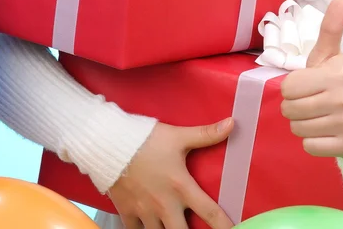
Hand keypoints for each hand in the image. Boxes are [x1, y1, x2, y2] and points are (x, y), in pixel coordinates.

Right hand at [108, 119, 234, 228]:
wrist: (109, 145)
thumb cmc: (146, 140)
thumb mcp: (179, 136)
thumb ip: (206, 134)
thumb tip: (233, 123)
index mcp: (181, 187)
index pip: (209, 211)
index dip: (224, 225)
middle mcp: (165, 205)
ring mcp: (144, 212)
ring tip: (172, 227)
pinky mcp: (126, 212)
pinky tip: (149, 228)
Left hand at [280, 0, 342, 157]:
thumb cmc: (336, 80)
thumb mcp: (329, 54)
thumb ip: (330, 28)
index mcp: (336, 74)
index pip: (288, 87)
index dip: (292, 87)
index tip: (306, 85)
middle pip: (290, 110)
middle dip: (294, 106)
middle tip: (309, 101)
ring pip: (297, 129)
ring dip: (301, 124)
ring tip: (316, 115)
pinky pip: (309, 146)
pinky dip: (312, 140)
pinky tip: (324, 130)